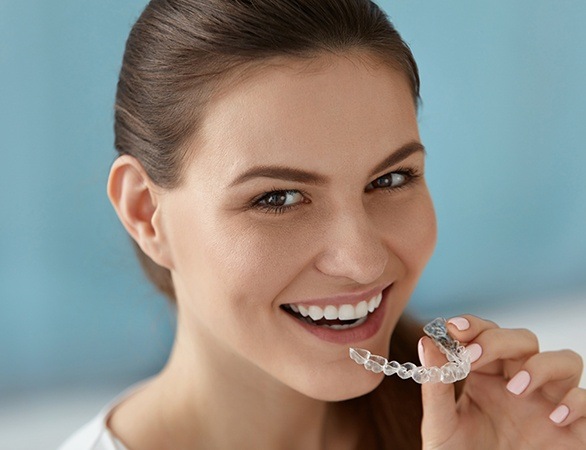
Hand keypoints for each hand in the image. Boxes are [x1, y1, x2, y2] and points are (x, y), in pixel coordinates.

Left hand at [419, 315, 585, 449]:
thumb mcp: (441, 425)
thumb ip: (436, 386)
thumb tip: (428, 342)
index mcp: (486, 376)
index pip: (486, 335)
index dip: (474, 326)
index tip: (455, 328)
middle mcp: (519, 383)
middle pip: (524, 340)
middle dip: (500, 341)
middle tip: (474, 357)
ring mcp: (548, 404)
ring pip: (566, 361)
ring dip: (542, 365)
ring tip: (516, 388)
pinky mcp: (573, 431)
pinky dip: (576, 403)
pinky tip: (554, 417)